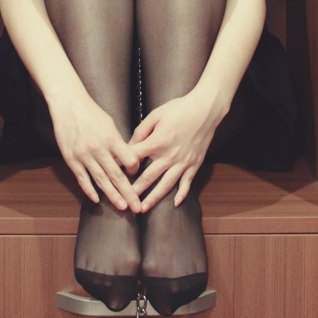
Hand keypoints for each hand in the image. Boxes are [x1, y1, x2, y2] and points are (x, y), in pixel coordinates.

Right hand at [48, 93, 141, 211]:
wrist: (68, 105)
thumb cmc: (91, 112)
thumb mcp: (110, 124)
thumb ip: (117, 142)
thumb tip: (126, 159)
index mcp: (111, 138)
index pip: (130, 160)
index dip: (135, 169)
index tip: (136, 174)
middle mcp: (99, 149)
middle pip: (117, 176)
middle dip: (129, 193)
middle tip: (137, 207)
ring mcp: (84, 155)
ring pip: (101, 180)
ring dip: (113, 196)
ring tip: (122, 207)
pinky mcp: (71, 159)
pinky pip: (82, 178)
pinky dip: (89, 190)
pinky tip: (97, 199)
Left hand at [129, 89, 226, 210]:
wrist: (205, 109)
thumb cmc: (179, 109)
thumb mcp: (155, 115)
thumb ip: (141, 131)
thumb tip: (129, 145)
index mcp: (157, 142)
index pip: (134, 158)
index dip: (121, 165)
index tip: (112, 173)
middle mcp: (169, 156)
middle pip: (148, 177)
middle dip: (134, 191)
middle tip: (124, 201)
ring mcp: (182, 162)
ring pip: (166, 185)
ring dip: (154, 198)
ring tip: (143, 208)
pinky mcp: (194, 164)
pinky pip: (187, 182)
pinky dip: (182, 194)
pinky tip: (175, 203)